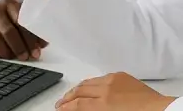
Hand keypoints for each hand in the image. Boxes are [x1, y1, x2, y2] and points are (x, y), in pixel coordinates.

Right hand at [0, 0, 47, 60]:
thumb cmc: (2, 19)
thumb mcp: (15, 18)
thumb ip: (29, 28)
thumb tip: (43, 43)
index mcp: (8, 4)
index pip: (21, 21)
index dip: (30, 38)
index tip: (36, 51)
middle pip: (8, 31)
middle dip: (19, 47)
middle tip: (25, 57)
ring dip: (6, 52)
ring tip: (12, 58)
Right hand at [55, 73, 175, 110]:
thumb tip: (81, 109)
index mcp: (104, 103)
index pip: (78, 104)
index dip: (66, 107)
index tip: (60, 110)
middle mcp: (107, 89)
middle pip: (80, 90)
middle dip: (68, 97)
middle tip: (60, 103)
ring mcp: (114, 80)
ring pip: (89, 81)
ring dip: (78, 88)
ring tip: (71, 94)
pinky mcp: (122, 76)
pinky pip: (102, 77)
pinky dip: (92, 82)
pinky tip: (90, 86)